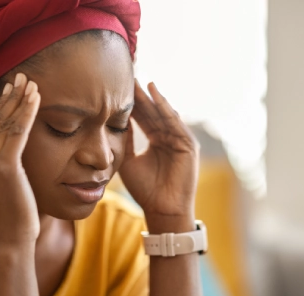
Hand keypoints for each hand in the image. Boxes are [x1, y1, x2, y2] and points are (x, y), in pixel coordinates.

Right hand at [0, 73, 40, 245]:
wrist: (10, 240)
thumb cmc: (9, 215)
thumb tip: (3, 145)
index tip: (10, 91)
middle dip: (9, 98)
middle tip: (21, 77)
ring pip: (6, 123)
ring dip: (20, 100)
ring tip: (32, 82)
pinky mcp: (3, 166)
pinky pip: (18, 132)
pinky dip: (28, 112)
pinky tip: (37, 97)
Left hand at [119, 80, 199, 219]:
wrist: (161, 209)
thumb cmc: (144, 189)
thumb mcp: (128, 159)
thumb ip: (125, 139)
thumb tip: (114, 118)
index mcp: (156, 140)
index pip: (143, 117)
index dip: (132, 104)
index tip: (118, 89)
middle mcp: (168, 137)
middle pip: (153, 112)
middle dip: (141, 96)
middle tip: (128, 78)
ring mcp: (179, 139)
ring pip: (163, 114)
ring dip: (152, 97)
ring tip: (140, 81)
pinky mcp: (188, 144)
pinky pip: (175, 122)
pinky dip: (166, 107)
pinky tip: (155, 94)